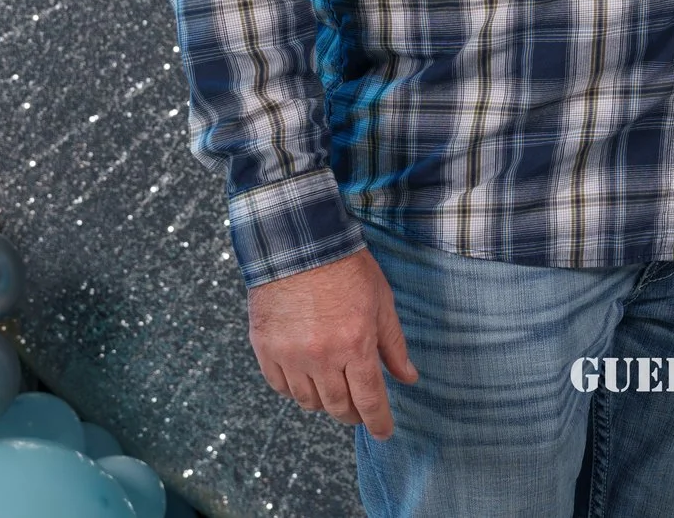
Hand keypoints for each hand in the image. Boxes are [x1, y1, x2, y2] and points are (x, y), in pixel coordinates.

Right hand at [247, 246, 419, 439]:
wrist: (298, 242)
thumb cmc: (346, 268)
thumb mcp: (381, 302)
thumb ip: (394, 345)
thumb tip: (409, 378)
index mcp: (355, 344)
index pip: (369, 400)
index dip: (378, 422)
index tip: (383, 432)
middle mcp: (321, 356)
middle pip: (338, 406)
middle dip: (353, 413)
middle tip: (359, 408)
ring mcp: (290, 355)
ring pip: (308, 401)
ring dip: (324, 401)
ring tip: (333, 386)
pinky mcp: (265, 348)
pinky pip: (280, 387)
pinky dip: (295, 388)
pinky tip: (306, 376)